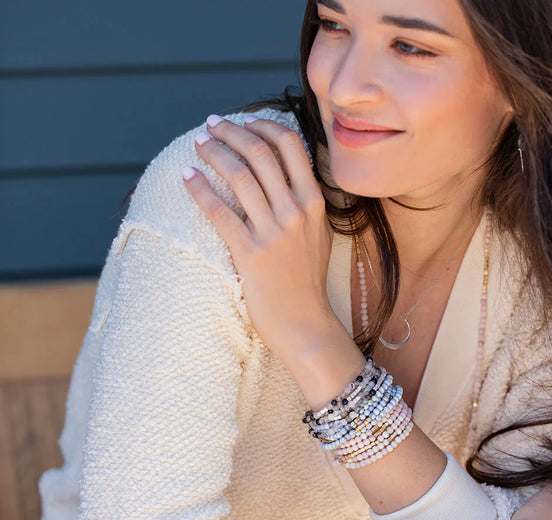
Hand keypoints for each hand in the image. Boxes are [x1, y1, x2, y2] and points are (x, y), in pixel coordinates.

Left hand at [182, 114, 336, 359]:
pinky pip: (220, 211)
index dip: (263, 126)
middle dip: (232, 130)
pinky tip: (188, 176)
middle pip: (260, 153)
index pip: (289, 146)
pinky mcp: (250, 253)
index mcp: (314, 202)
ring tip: (199, 144)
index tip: (244, 120)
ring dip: (214, 152)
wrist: (304, 321)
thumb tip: (284, 174)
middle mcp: (296, 211)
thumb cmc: (307, 279)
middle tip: (212, 124)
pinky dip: (200, 188)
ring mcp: (274, 232)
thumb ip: (305, 201)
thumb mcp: (318, 234)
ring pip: (239, 175)